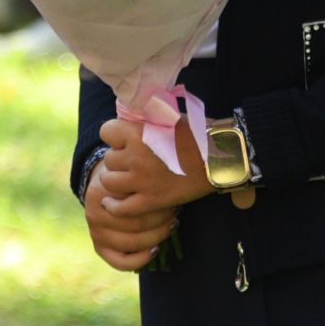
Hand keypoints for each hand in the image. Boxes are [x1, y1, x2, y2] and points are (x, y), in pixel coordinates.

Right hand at [84, 167, 176, 272]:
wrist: (102, 184)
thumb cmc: (122, 177)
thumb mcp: (128, 170)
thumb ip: (140, 179)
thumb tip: (168, 189)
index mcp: (102, 192)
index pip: (135, 201)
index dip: (159, 201)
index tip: (173, 195)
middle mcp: (95, 214)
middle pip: (136, 223)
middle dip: (162, 218)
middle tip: (176, 210)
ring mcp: (96, 232)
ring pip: (132, 243)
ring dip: (157, 236)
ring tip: (172, 225)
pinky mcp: (99, 247)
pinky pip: (121, 262)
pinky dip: (141, 260)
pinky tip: (156, 249)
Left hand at [94, 117, 214, 218]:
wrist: (218, 157)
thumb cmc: (195, 133)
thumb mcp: (166, 117)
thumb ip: (143, 121)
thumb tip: (125, 124)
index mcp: (138, 132)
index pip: (106, 132)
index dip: (113, 135)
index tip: (122, 139)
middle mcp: (135, 156)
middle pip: (108, 158)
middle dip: (118, 159)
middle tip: (132, 160)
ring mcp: (142, 181)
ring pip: (109, 181)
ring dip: (115, 179)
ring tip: (124, 179)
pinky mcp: (150, 200)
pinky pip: (120, 208)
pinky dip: (113, 206)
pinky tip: (111, 202)